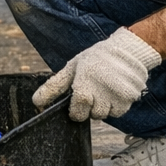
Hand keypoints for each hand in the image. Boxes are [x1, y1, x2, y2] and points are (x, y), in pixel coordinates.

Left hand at [32, 27, 161, 121]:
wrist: (127, 50)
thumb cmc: (96, 58)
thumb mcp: (72, 68)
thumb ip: (54, 86)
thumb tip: (36, 102)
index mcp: (84, 84)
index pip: (77, 113)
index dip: (76, 111)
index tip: (77, 104)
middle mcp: (101, 93)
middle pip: (92, 115)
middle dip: (89, 108)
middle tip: (92, 92)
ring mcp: (117, 97)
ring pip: (105, 115)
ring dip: (103, 107)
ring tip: (104, 89)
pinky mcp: (129, 99)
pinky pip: (118, 112)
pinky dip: (115, 106)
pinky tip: (114, 91)